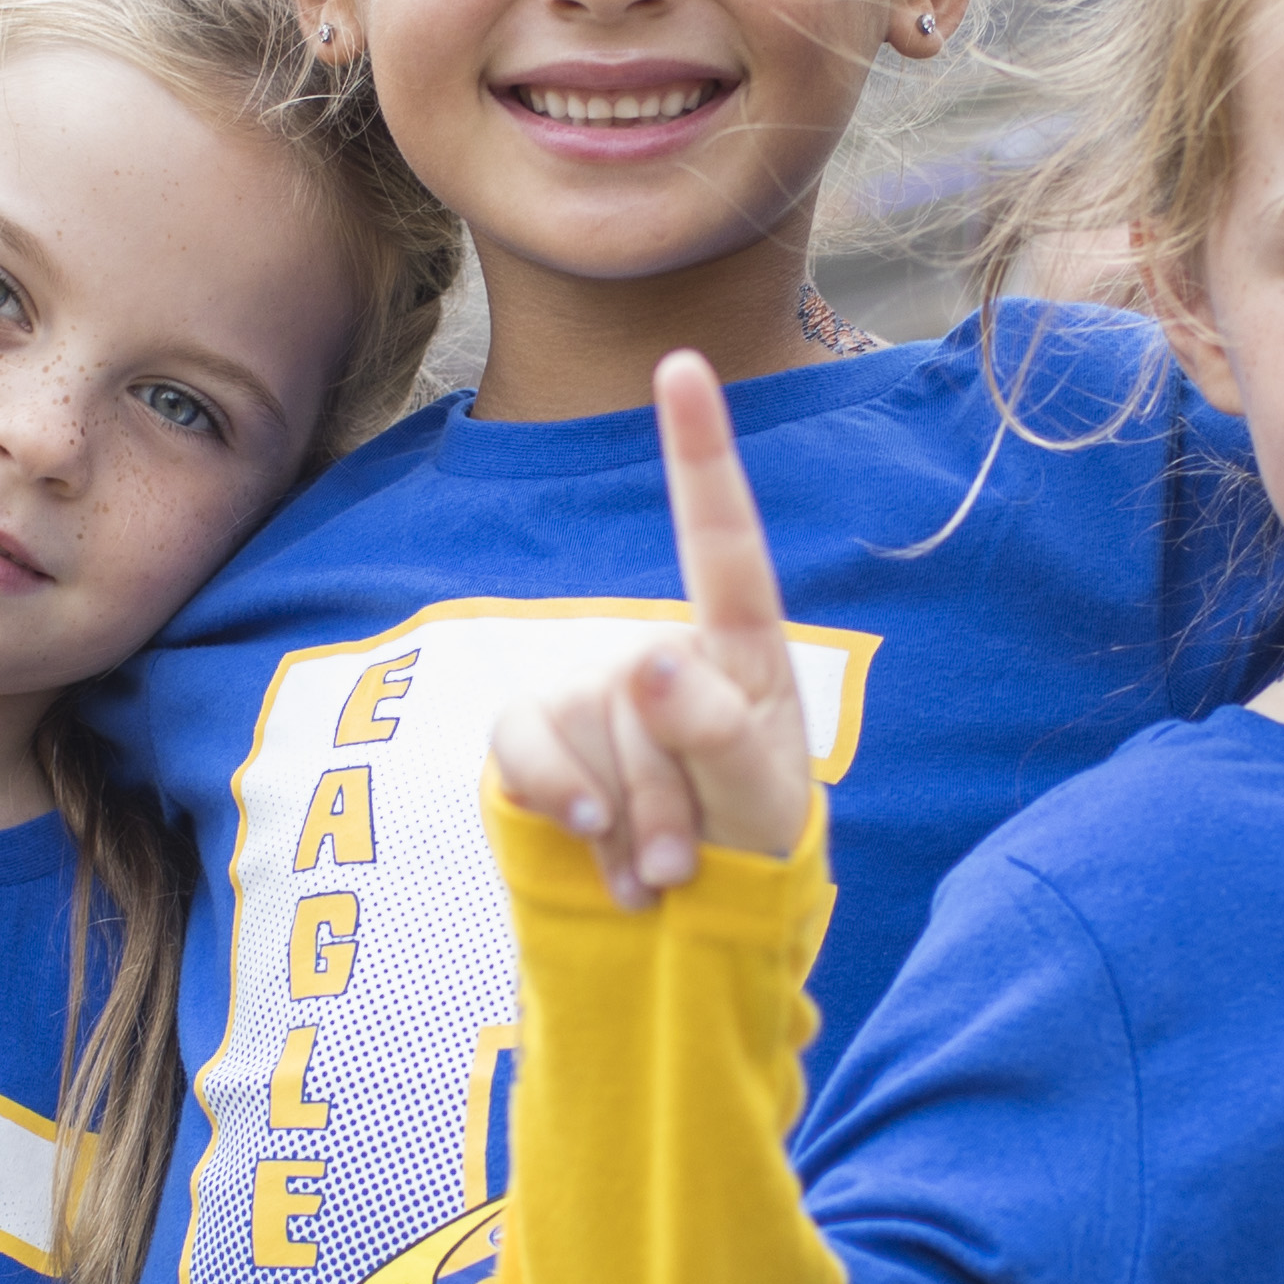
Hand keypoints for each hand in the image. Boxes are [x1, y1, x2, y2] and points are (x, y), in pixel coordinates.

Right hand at [484, 352, 810, 906]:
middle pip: (642, 698)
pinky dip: (555, 802)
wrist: (690, 920)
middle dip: (666, 798)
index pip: (720, 543)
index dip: (698, 449)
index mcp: (738, 650)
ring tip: (655, 872)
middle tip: (687, 861)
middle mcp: (658, 652)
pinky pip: (521, 749)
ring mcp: (590, 689)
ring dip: (620, 822)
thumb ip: (717, 734)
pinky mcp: (535, 731)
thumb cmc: (749, 840)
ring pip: (585, 734)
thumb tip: (646, 663)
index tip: (682, 363)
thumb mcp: (762, 800)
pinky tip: (589, 845)